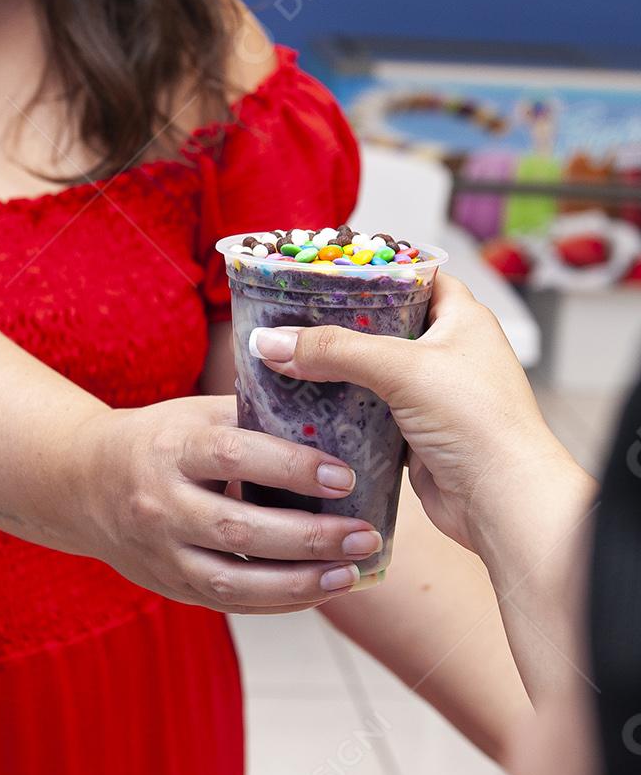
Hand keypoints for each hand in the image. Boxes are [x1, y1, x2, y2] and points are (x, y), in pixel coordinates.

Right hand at [74, 395, 384, 612]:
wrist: (83, 484)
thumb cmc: (157, 439)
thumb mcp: (193, 413)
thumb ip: (251, 416)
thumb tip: (328, 416)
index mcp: (171, 448)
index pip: (235, 457)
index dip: (292, 468)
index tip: (344, 475)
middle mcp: (161, 504)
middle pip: (239, 529)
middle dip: (310, 537)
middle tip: (364, 534)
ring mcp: (162, 552)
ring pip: (234, 581)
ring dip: (300, 583)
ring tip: (351, 573)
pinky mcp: (169, 585)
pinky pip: (230, 603)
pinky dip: (279, 602)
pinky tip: (320, 591)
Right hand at [246, 272, 573, 553]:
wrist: (501, 502)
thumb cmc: (479, 423)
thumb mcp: (402, 369)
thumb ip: (335, 350)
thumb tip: (272, 341)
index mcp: (462, 319)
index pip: (415, 276)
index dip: (374, 271)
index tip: (325, 272)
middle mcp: (450, 351)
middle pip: (384, 324)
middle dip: (340, 324)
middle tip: (293, 316)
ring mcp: (432, 394)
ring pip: (373, 370)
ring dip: (337, 369)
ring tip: (289, 356)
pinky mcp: (415, 432)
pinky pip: (369, 410)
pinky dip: (342, 408)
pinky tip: (306, 404)